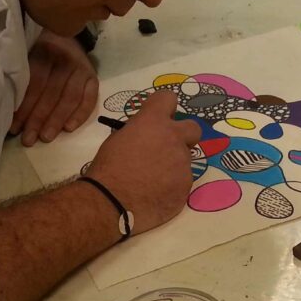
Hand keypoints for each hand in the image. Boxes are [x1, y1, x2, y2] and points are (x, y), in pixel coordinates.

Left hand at [11, 31, 99, 145]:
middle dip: (38, 118)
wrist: (67, 37)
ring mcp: (82, 69)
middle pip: (50, 93)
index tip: (15, 128)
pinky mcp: (93, 78)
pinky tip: (69, 128)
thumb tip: (7, 110)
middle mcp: (64, 60)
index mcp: (43, 52)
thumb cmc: (40, 52)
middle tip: (29, 139)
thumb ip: (21, 77)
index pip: (34, 84)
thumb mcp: (27, 55)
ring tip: (46, 137)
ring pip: (69, 98)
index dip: (24, 107)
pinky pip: (89, 99)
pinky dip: (80, 114)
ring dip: (57, 120)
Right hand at [86, 91, 201, 234]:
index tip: (159, 118)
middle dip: (183, 137)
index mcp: (154, 122)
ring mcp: (183, 164)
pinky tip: (154, 195)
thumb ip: (140, 132)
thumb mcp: (118, 139)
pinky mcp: (186, 187)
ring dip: (172, 167)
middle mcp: (174, 139)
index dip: (164, 108)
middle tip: (166, 150)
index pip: (168, 98)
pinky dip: (171, 187)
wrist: (110, 202)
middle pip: (194, 128)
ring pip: (184, 160)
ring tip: (151, 182)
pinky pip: (182, 182)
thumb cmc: (107, 169)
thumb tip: (147, 136)